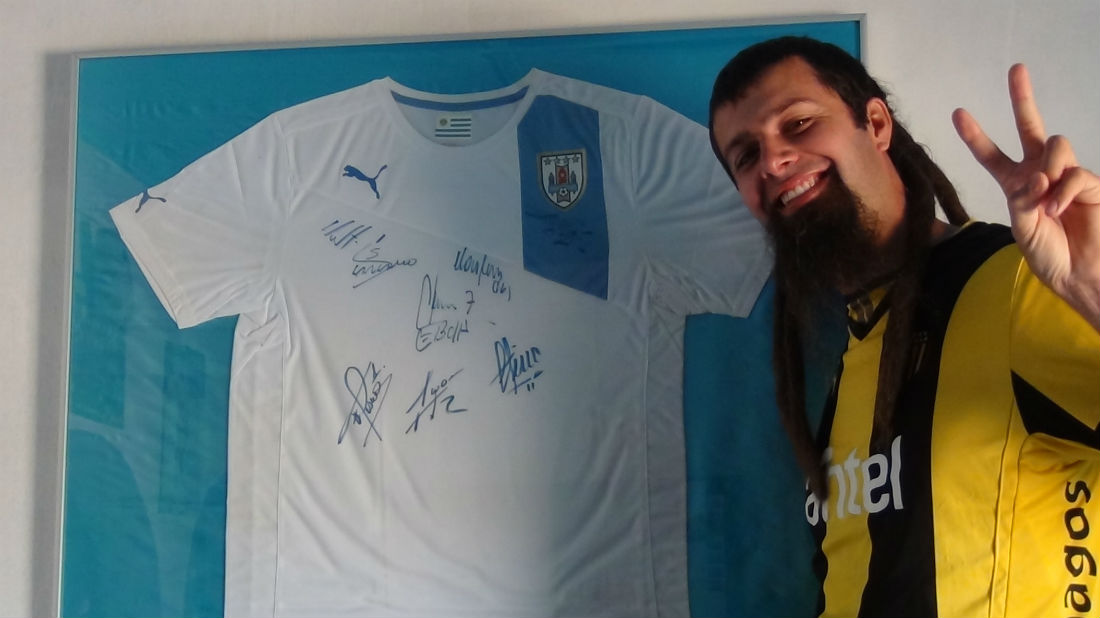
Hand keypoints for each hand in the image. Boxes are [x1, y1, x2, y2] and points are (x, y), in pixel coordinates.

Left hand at [953, 63, 1099, 331]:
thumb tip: (1039, 177)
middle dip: (1023, 98)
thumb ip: (1024, 200)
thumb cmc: (1047, 254)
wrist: (1077, 274)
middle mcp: (1040, 173)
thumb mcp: (1022, 227)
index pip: (992, 155)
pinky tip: (1059, 208)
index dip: (976, 136)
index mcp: (1016, 184)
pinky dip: (1064, 190)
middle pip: (1030, 127)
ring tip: (1046, 201)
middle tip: (1016, 69)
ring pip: (1057, 144)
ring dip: (1048, 169)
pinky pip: (1075, 174)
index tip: (958, 113)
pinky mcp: (1090, 184)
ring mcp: (1065, 175)